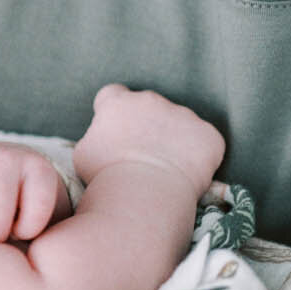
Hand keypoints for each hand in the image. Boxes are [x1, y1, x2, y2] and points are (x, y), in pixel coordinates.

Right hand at [72, 84, 224, 196]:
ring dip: (174, 140)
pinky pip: (204, 142)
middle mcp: (151, 100)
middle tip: (143, 157)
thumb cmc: (106, 178)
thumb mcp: (83, 153)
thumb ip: (95, 137)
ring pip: (179, 124)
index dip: (116, 112)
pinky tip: (187, 176)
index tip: (118, 131)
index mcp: (117, 102)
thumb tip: (103, 139)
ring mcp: (183, 114)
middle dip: (148, 126)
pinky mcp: (208, 134)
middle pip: (150, 107)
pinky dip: (198, 156)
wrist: (144, 195)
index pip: (115, 94)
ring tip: (165, 171)